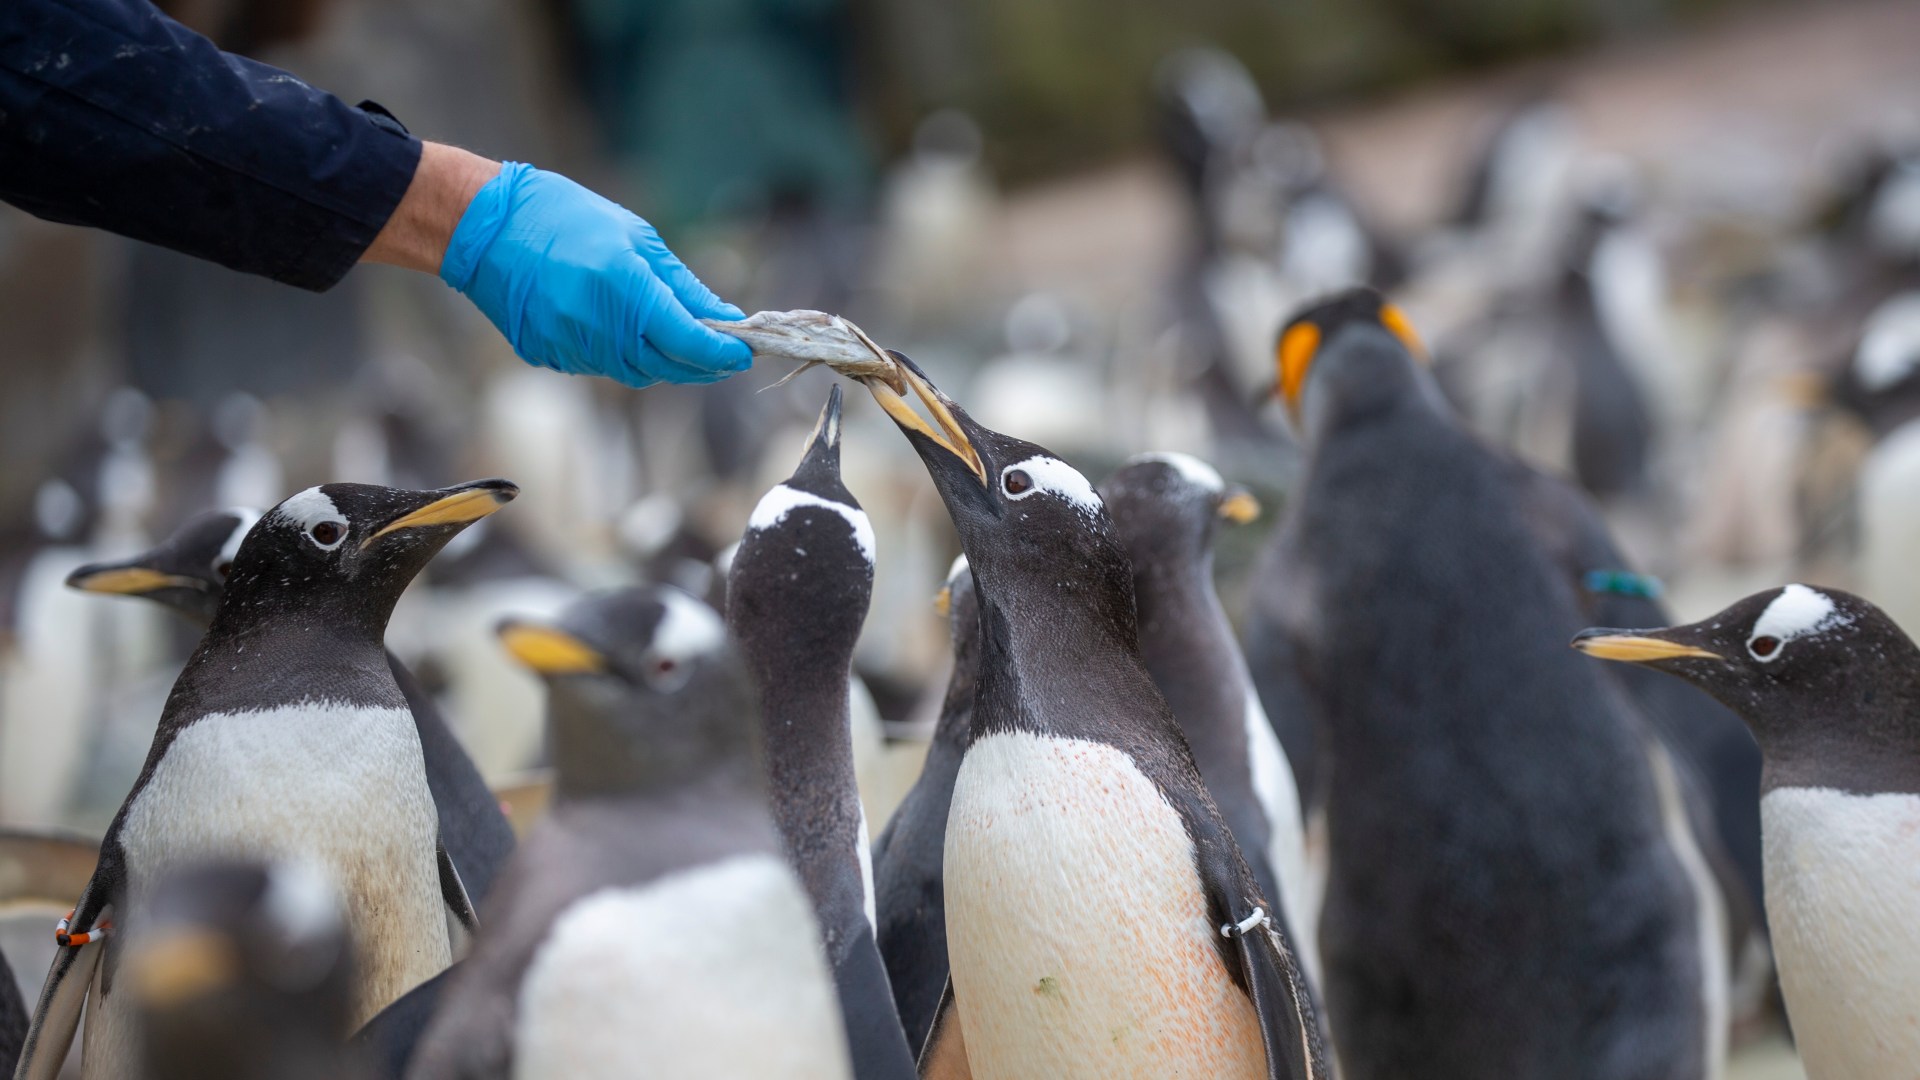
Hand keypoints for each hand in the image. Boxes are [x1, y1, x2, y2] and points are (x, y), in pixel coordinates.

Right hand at [371, 149, 750, 387]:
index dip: (722, 353)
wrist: (482, 225)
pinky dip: (626, 357)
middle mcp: (598, 325)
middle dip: (702, 365)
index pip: (689, 341)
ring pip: (635, 373)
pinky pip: (601, 366)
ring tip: (683, 344)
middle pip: (667, 366)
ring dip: (666, 363)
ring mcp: (570, 345)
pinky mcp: (549, 355)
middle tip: (725, 354)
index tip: (745, 352)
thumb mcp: (634, 236)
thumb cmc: (562, 215)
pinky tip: (631, 336)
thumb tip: (724, 317)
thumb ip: (681, 285)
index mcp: (624, 287)